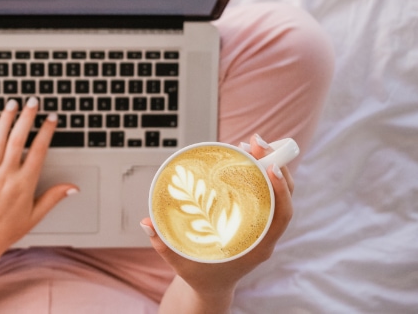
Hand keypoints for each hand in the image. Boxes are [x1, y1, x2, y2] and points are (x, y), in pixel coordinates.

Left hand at [0, 98, 76, 257]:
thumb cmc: (6, 231)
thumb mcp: (35, 215)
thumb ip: (53, 198)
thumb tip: (73, 188)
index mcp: (24, 184)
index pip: (39, 151)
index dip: (47, 132)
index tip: (52, 119)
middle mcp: (6, 175)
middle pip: (18, 139)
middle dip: (27, 118)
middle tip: (33, 102)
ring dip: (5, 119)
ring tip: (12, 103)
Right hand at [141, 134, 294, 298]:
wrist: (212, 287)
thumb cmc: (200, 276)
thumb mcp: (180, 263)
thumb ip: (163, 244)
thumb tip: (146, 222)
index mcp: (257, 248)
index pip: (281, 216)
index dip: (280, 190)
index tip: (271, 167)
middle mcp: (265, 235)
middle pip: (282, 197)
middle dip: (275, 165)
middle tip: (256, 142)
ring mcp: (263, 226)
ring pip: (276, 192)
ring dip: (268, 165)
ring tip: (250, 144)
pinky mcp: (256, 219)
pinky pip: (265, 194)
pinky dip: (258, 174)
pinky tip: (244, 158)